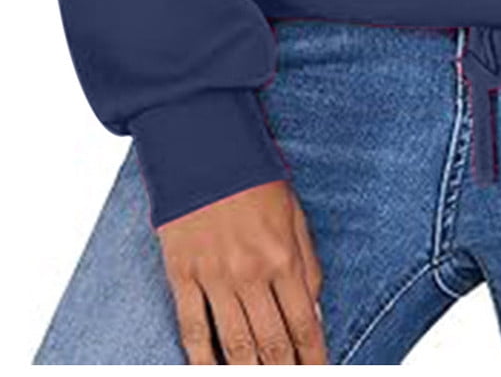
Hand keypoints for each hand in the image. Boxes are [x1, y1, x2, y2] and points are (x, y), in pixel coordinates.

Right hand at [156, 180, 327, 364]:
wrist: (205, 147)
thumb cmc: (254, 176)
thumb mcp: (295, 214)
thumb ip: (308, 265)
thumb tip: (315, 311)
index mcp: (283, 257)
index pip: (304, 325)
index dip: (313, 359)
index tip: (319, 374)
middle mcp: (250, 273)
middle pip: (270, 344)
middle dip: (284, 373)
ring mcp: (214, 277)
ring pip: (233, 345)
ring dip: (247, 373)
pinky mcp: (182, 274)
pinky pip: (192, 328)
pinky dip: (201, 360)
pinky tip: (212, 373)